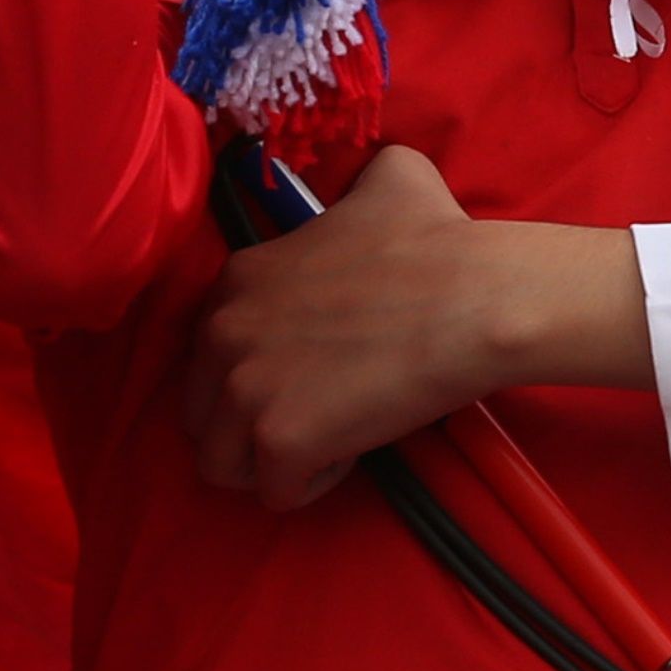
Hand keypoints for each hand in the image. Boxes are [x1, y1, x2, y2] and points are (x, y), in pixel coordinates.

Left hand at [183, 149, 606, 509]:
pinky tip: (349, 455)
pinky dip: (309, 486)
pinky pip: (273, 492)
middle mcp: (223, 332)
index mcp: (236, 278)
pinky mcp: (278, 440)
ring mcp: (245, 389)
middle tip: (308, 419)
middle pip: (199, 412)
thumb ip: (359, 181)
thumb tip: (373, 179)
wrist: (472, 296)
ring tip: (324, 443)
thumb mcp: (388, 177)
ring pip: (220, 463)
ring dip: (268, 463)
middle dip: (245, 426)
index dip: (255, 368)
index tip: (307, 371)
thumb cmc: (437, 239)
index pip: (206, 350)